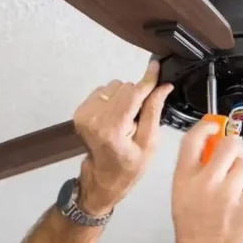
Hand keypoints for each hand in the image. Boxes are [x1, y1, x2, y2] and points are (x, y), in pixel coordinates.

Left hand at [72, 61, 172, 215]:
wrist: (103, 177)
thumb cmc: (130, 165)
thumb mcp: (149, 143)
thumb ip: (153, 111)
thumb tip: (163, 86)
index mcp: (112, 128)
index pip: (133, 94)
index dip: (147, 80)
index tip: (155, 65)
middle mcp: (94, 117)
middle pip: (125, 87)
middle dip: (136, 97)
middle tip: (138, 118)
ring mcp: (84, 113)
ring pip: (114, 86)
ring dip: (123, 97)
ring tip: (125, 119)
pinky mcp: (80, 110)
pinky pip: (103, 91)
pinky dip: (112, 100)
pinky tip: (115, 117)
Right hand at [172, 121, 242, 242]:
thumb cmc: (194, 237)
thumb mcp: (182, 200)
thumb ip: (195, 173)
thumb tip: (213, 149)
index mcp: (184, 180)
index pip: (194, 139)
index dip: (207, 126)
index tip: (215, 124)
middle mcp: (206, 182)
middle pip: (228, 144)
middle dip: (234, 146)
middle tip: (233, 154)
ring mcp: (228, 193)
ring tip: (234, 193)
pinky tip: (240, 208)